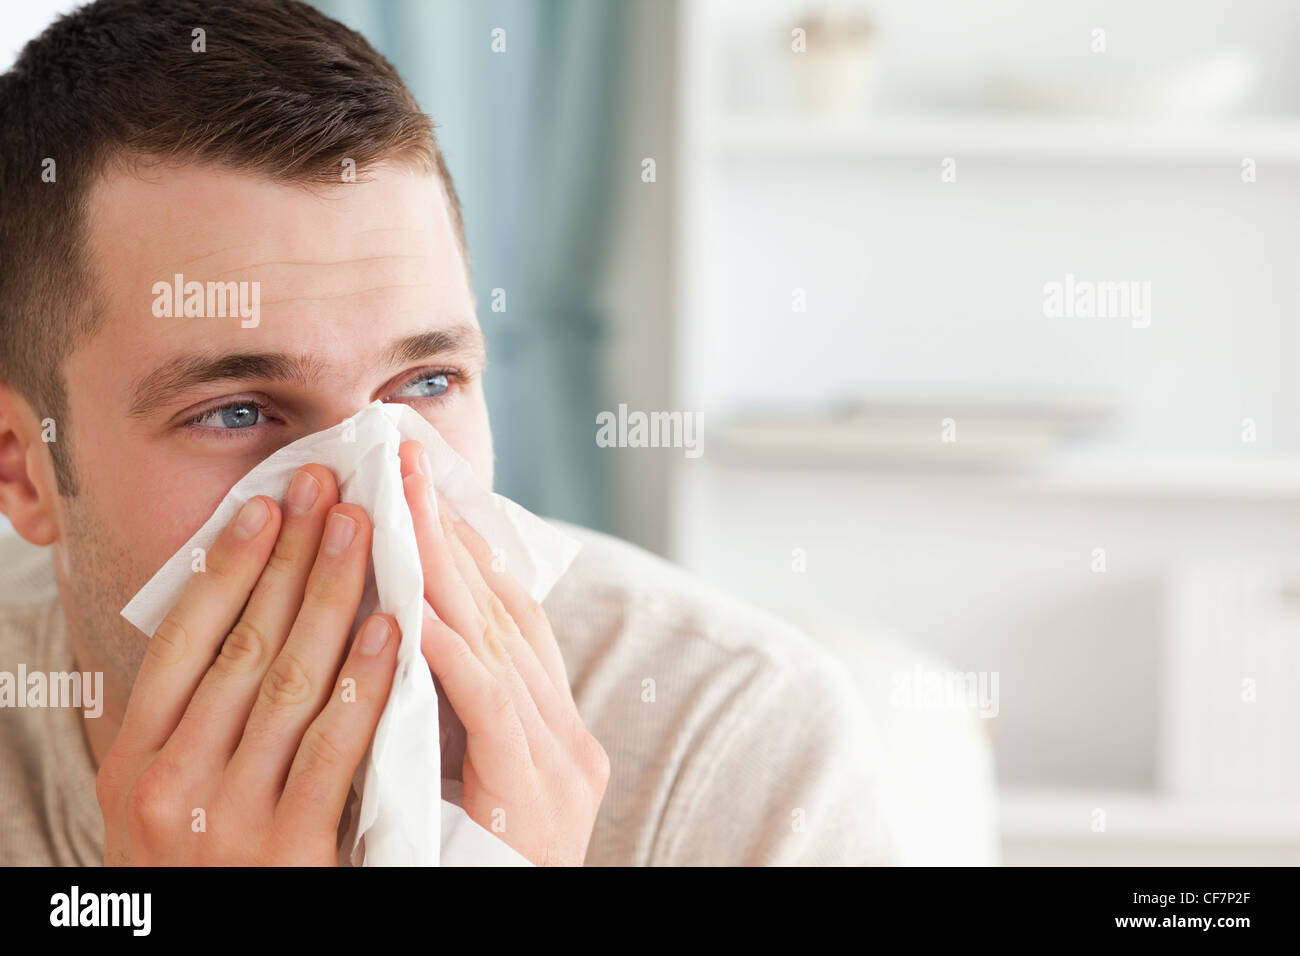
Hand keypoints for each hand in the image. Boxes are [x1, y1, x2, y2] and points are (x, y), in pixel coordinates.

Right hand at [97, 465, 399, 864]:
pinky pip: (338, 750)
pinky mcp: (294, 854)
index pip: (183, 641)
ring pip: (291, 686)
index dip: (229, 566)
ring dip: (334, 598)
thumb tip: (242, 601)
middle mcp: (171, 786)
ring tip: (368, 531)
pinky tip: (395, 624)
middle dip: (293, 560)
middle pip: (243, 647)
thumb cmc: (208, 863)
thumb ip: (199, 713)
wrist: (224, 951)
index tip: (269, 503)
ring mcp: (230, 822)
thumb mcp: (172, 790)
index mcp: (136, 760)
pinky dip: (367, 680)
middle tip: (333, 490)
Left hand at [398, 440, 609, 865]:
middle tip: (409, 462)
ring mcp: (561, 762)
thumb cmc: (468, 871)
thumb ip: (448, 717)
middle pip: (504, 613)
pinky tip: (415, 606)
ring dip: (445, 569)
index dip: (467, 551)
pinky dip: (451, 652)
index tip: (423, 492)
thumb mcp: (468, 781)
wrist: (507, 924)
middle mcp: (568, 735)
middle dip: (453, 533)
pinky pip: (489, 707)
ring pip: (497, 644)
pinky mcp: (537, 792)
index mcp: (552, 730)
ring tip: (404, 504)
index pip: (511, 618)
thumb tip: (394, 642)